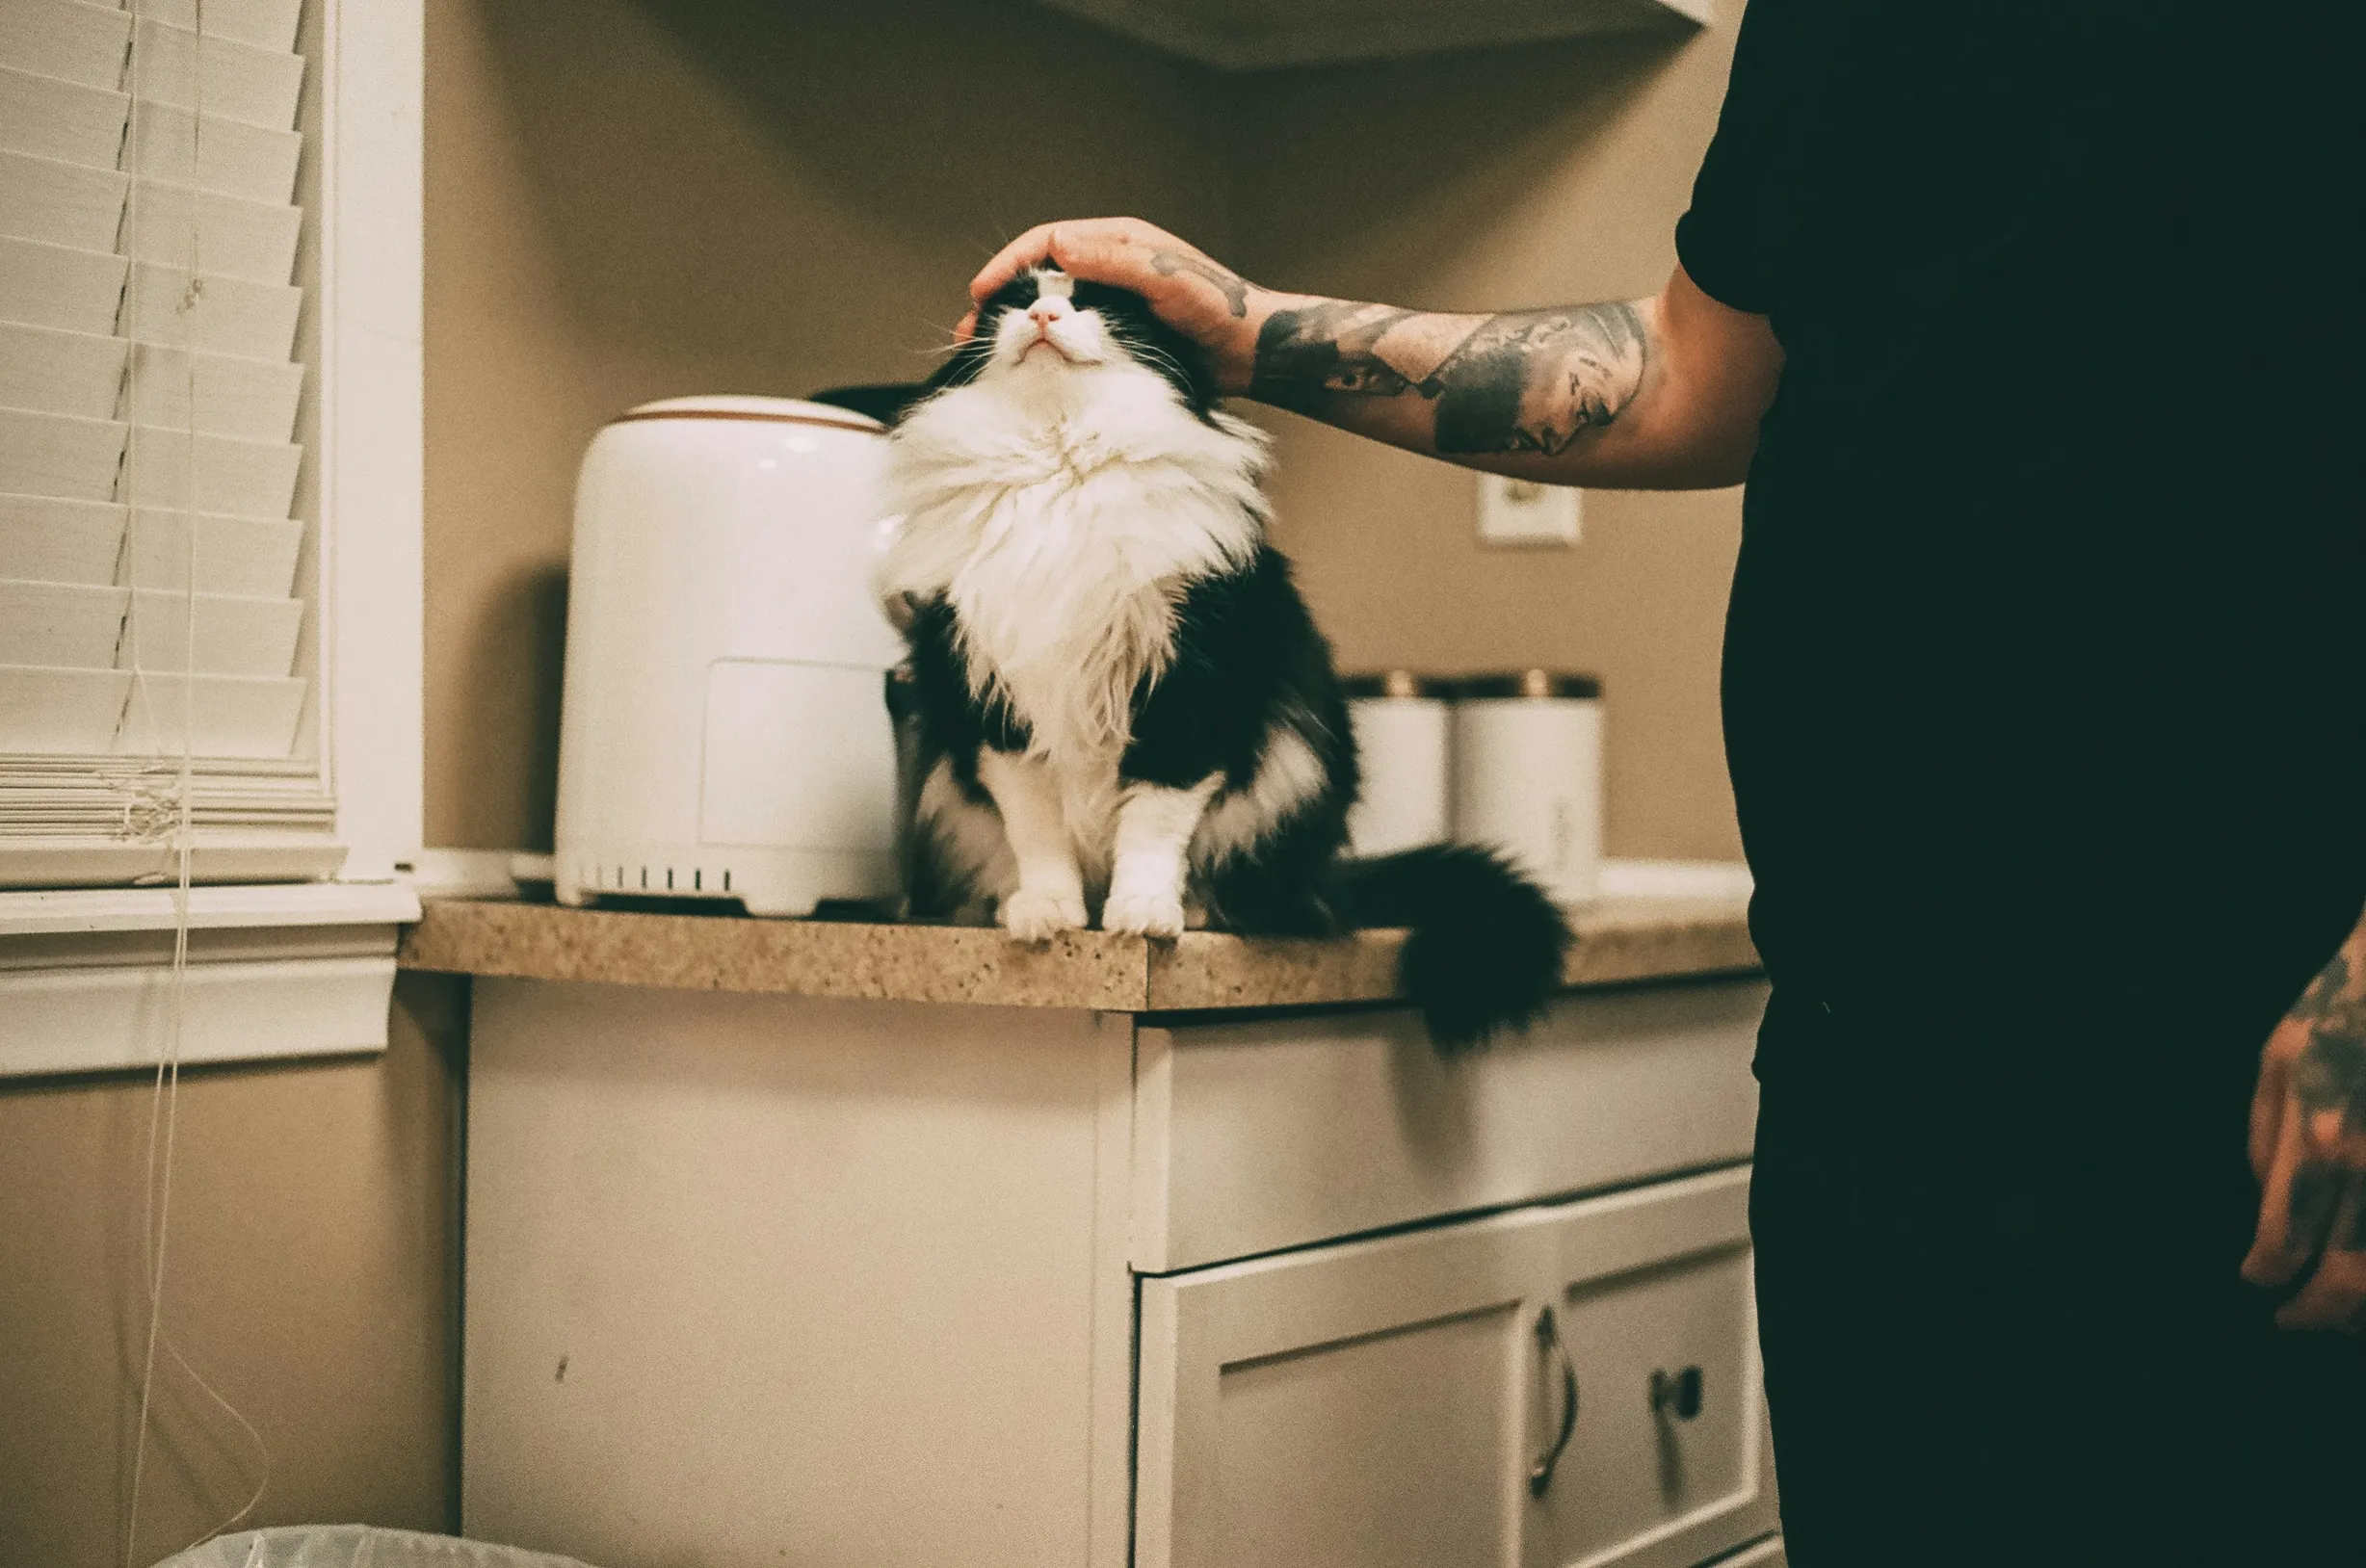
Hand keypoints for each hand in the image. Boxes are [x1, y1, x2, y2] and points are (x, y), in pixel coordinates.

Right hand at [962, 218, 1289, 392]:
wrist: (1251, 351)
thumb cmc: (1217, 307)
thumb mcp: (1165, 277)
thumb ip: (1115, 261)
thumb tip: (1060, 246)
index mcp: (1117, 242)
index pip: (1048, 243)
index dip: (1011, 264)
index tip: (983, 290)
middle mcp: (1109, 269)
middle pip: (1042, 278)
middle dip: (1004, 301)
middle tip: (972, 329)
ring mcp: (1111, 304)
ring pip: (1053, 312)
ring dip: (1019, 330)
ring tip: (987, 354)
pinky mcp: (1118, 337)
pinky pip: (1073, 340)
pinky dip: (1046, 352)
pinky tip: (1027, 370)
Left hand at [2242, 916, 2365, 1328]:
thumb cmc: (2340, 1009)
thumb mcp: (2278, 1058)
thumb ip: (2267, 1137)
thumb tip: (2266, 1206)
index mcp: (2318, 1136)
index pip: (2286, 1235)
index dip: (2269, 1271)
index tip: (2258, 1281)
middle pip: (2350, 1272)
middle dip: (2319, 1308)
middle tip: (2293, 1320)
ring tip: (2343, 1319)